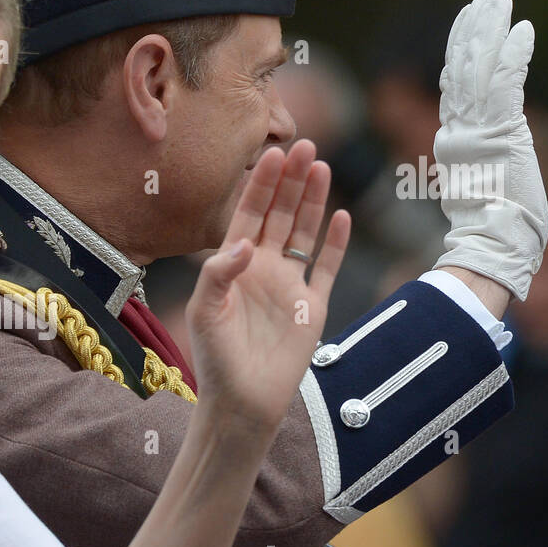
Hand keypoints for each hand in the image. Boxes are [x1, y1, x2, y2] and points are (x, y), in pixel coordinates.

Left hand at [184, 140, 349, 431]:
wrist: (243, 401)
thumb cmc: (216, 358)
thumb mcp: (206, 311)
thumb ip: (219, 273)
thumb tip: (248, 242)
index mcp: (233, 266)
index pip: (248, 214)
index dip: (260, 184)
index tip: (271, 153)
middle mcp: (262, 270)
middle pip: (280, 215)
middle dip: (291, 181)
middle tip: (305, 144)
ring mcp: (290, 286)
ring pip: (305, 234)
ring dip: (313, 201)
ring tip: (322, 167)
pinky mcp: (313, 308)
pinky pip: (327, 268)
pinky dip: (335, 244)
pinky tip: (341, 215)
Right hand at [433, 0, 547, 300]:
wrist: (490, 246)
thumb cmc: (494, 230)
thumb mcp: (484, 186)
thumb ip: (481, 162)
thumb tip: (485, 159)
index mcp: (454, 142)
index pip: (456, 88)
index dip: (461, 52)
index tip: (467, 24)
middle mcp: (459, 131)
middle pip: (462, 69)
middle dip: (473, 30)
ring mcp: (476, 131)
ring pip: (479, 69)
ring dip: (490, 30)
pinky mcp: (498, 133)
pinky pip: (505, 84)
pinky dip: (513, 55)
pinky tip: (523, 29)